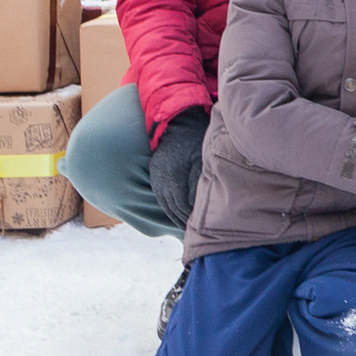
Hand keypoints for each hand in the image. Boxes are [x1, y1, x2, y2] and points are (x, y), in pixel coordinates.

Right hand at [148, 106, 210, 226]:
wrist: (176, 123)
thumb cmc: (194, 139)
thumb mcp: (201, 158)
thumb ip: (199, 180)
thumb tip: (200, 203)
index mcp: (172, 176)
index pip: (182, 205)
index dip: (191, 217)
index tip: (201, 226)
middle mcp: (160, 179)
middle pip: (172, 208)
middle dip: (183, 220)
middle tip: (195, 232)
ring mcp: (155, 177)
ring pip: (165, 205)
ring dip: (175, 217)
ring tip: (187, 227)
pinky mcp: (154, 174)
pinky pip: (161, 197)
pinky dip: (169, 207)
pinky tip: (178, 214)